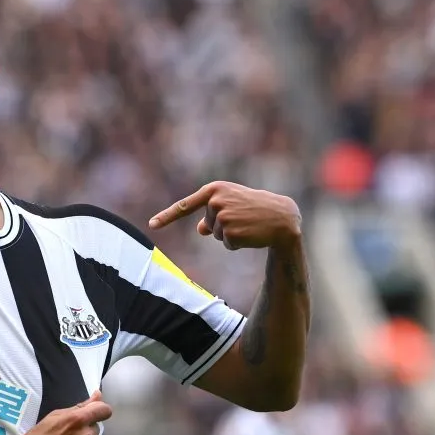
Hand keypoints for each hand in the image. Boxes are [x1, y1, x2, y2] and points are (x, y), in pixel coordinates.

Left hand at [148, 181, 302, 250]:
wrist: (282, 217)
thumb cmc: (257, 208)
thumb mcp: (233, 205)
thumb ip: (214, 213)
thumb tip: (201, 230)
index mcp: (214, 189)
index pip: (185, 205)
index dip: (167, 217)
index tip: (152, 225)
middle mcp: (215, 201)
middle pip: (207, 224)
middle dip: (222, 226)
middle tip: (243, 217)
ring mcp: (222, 217)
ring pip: (216, 235)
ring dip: (230, 235)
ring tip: (248, 224)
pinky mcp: (230, 233)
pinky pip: (226, 244)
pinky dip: (237, 244)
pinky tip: (250, 234)